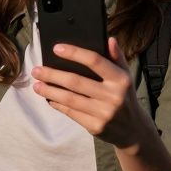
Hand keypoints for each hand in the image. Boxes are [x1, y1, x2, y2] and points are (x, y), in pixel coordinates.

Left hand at [32, 38, 155, 150]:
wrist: (133, 130)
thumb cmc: (125, 97)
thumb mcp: (125, 76)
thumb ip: (117, 57)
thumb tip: (109, 39)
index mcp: (121, 79)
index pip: (95, 61)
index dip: (74, 53)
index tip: (56, 48)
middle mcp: (113, 96)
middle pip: (76, 81)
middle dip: (53, 75)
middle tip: (36, 70)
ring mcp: (104, 113)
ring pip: (70, 99)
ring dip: (50, 91)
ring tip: (36, 85)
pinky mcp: (96, 127)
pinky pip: (71, 113)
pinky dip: (58, 105)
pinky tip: (49, 99)